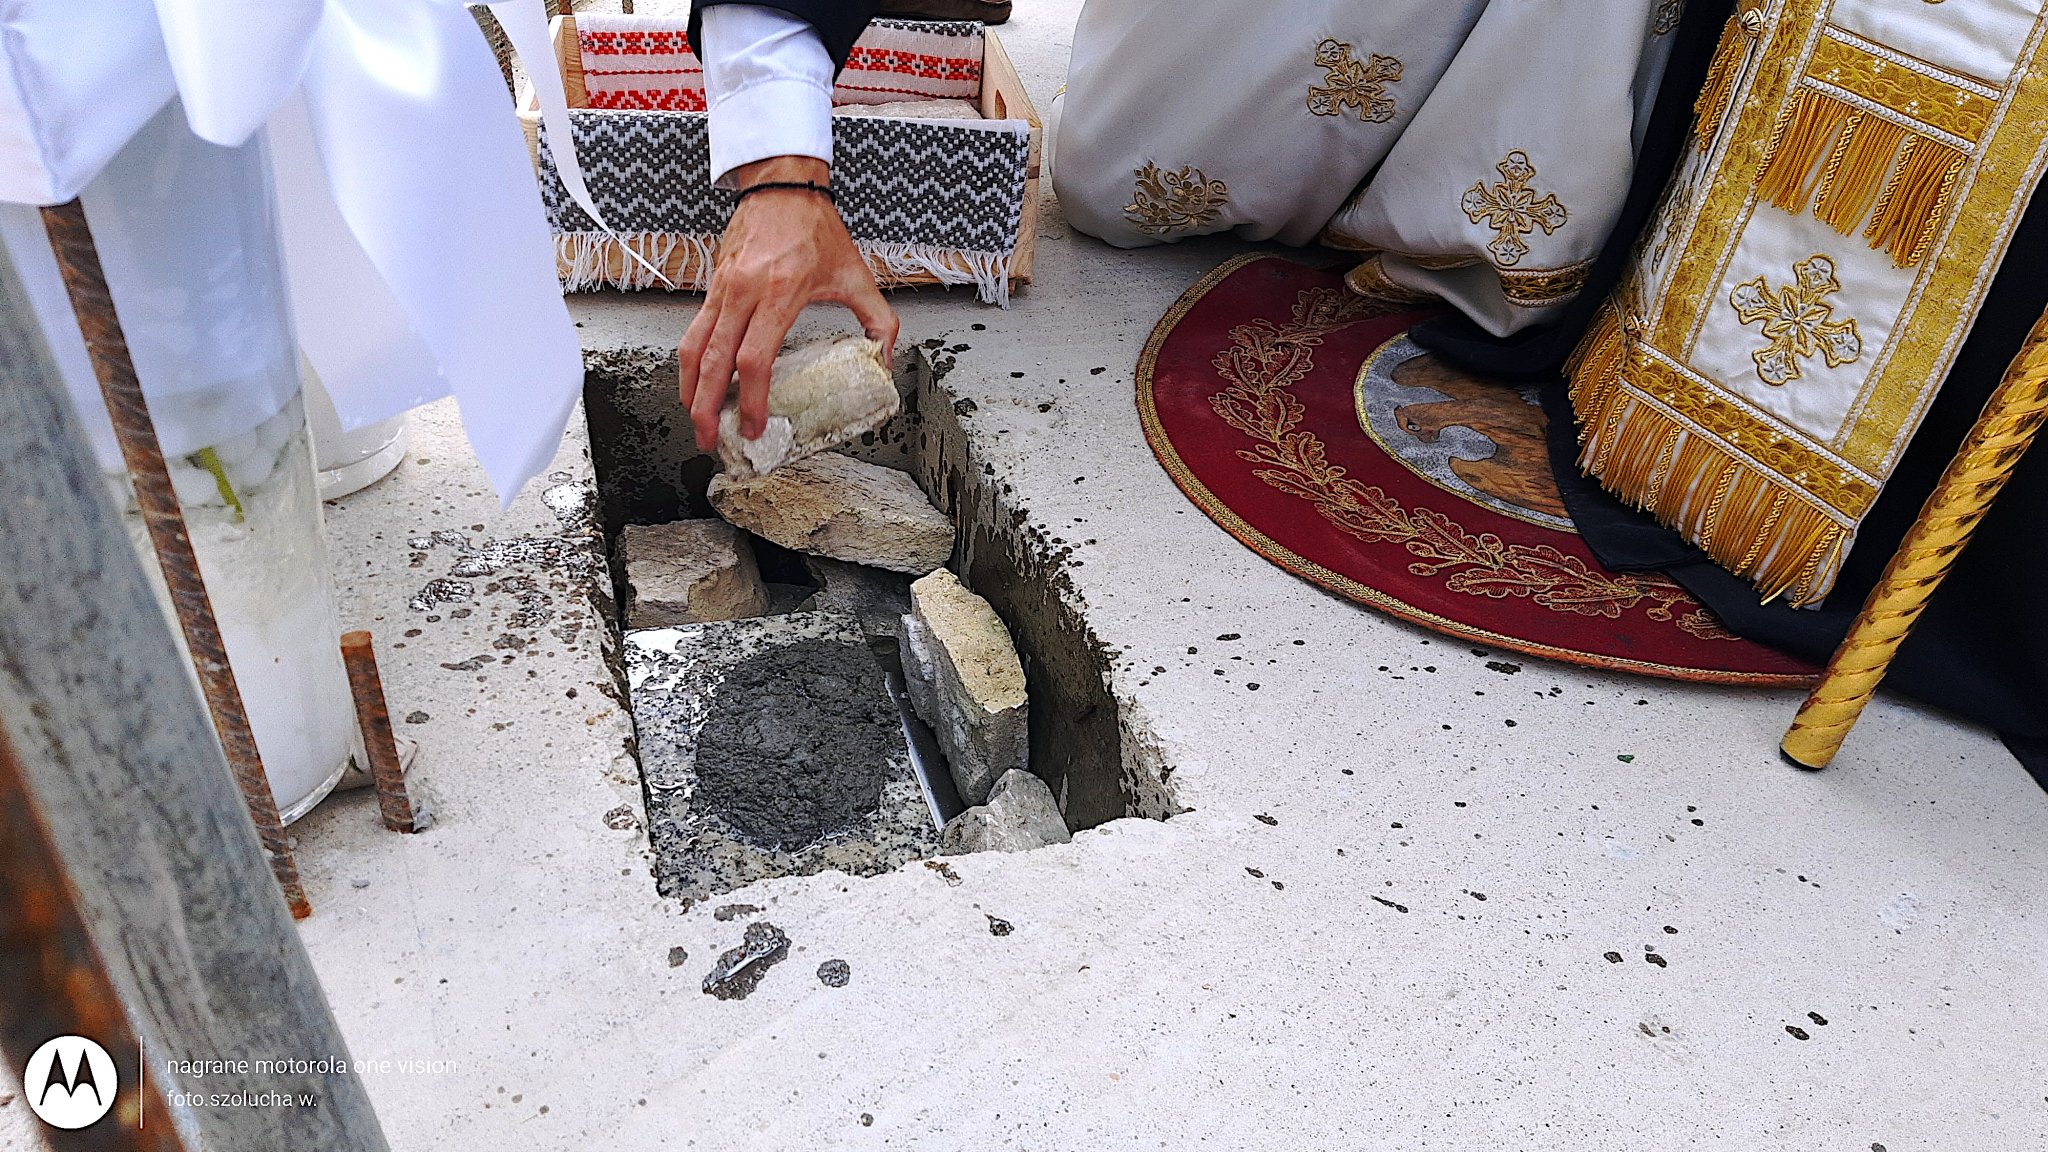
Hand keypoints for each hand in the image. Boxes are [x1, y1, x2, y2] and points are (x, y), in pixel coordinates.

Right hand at [678, 156, 899, 451]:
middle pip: (713, 362)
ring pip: (693, 347)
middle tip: (711, 440)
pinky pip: (693, 330)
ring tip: (696, 420)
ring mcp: (722, 288)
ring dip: (689, 389)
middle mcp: (744, 292)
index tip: (754, 425)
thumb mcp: (856, 275)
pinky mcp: (712, 285)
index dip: (750, 399)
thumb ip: (878, 321)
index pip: (754, 358)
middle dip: (707, 407)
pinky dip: (689, 363)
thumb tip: (885, 363)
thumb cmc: (816, 228)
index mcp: (780, 293)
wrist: (782, 186)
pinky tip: (694, 384)